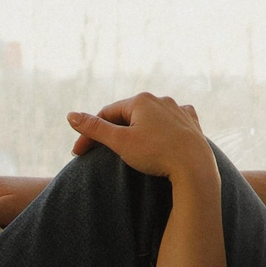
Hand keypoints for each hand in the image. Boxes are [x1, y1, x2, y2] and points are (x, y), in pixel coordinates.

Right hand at [66, 94, 216, 190]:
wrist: (195, 167)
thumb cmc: (156, 153)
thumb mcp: (120, 142)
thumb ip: (95, 128)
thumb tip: (70, 115)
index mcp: (141, 100)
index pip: (106, 114)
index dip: (90, 134)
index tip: (79, 154)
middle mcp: (161, 99)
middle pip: (127, 116)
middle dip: (112, 132)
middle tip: (98, 153)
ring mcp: (178, 110)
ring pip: (149, 118)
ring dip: (136, 130)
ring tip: (127, 147)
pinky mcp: (191, 124)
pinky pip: (170, 123)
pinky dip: (160, 129)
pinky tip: (159, 135)